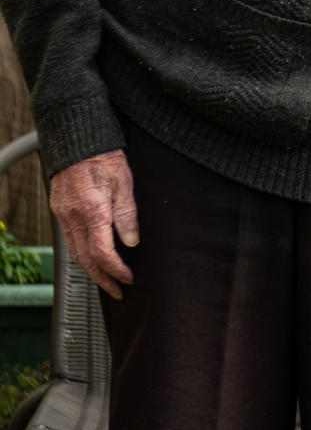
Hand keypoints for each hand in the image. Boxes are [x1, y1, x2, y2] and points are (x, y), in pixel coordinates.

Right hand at [49, 150, 138, 299]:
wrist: (77, 138)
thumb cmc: (104, 155)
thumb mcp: (124, 181)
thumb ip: (127, 213)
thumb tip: (132, 242)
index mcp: (92, 211)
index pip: (102, 253)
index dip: (116, 270)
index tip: (129, 278)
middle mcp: (74, 216)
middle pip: (85, 260)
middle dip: (102, 279)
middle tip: (117, 291)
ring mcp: (64, 214)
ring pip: (75, 252)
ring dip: (91, 270)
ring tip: (107, 279)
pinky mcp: (60, 209)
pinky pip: (69, 239)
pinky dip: (81, 254)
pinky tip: (91, 256)